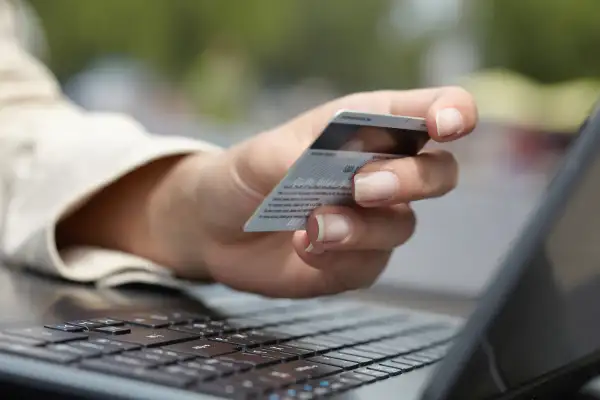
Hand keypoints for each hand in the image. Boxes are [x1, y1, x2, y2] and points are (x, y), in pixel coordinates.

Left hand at [61, 87, 476, 297]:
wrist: (216, 230)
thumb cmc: (243, 177)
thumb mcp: (259, 156)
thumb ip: (297, 155)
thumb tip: (332, 165)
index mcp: (364, 129)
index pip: (427, 112)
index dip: (451, 112)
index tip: (448, 123)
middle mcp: (380, 172)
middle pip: (438, 173)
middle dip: (410, 179)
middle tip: (363, 187)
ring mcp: (373, 220)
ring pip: (402, 225)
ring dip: (360, 227)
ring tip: (311, 226)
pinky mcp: (358, 260)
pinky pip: (370, 264)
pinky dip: (338, 257)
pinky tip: (304, 247)